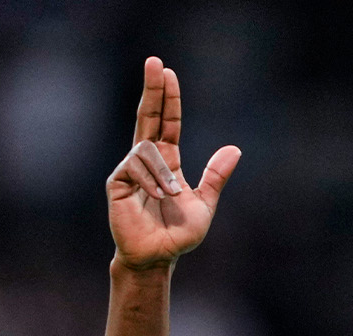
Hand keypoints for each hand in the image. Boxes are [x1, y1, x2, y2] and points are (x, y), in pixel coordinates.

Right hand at [107, 57, 240, 270]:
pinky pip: (135, 166)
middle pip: (148, 117)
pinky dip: (151, 181)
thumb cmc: (178, 235)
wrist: (157, 257)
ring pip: (147, 148)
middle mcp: (147, 161)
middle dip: (152, 90)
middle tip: (155, 62)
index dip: (168, 100)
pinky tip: (155, 197)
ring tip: (168, 195)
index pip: (167, 124)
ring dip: (163, 172)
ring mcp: (130, 169)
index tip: (168, 73)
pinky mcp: (117, 181)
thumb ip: (216, 177)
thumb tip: (235, 149)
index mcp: (168, 162)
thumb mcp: (204, 205)